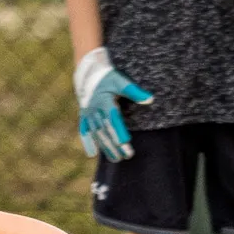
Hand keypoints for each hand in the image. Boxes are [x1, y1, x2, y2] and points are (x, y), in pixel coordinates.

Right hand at [74, 47, 153, 161]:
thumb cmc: (109, 78)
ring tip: (116, 159)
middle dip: (115, 144)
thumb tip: (150, 99)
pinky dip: (87, 142)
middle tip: (127, 156)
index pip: (112, 119)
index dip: (118, 131)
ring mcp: (87, 114)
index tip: (126, 143)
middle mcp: (94, 109)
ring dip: (105, 147)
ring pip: (96, 133)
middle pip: (105, 130)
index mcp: (104, 101)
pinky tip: (92, 154)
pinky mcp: (83, 117)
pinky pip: (84, 131)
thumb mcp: (121, 81)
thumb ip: (134, 91)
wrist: (88, 74)